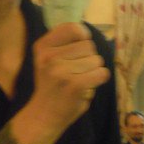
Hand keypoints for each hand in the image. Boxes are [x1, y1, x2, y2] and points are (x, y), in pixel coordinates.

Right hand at [18, 24, 109, 143]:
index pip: (73, 28)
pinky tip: (88, 85)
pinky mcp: (74, 85)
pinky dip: (100, 79)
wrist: (44, 115)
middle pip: (88, 45)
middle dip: (89, 57)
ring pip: (97, 59)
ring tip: (81, 80)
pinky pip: (102, 73)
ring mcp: (61, 71)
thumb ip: (62, 44)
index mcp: (42, 47)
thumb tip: (86, 33)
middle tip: (78, 71)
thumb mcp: (47, 60)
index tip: (80, 49)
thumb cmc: (51, 86)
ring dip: (94, 70)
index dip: (83, 36)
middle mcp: (49, 56)